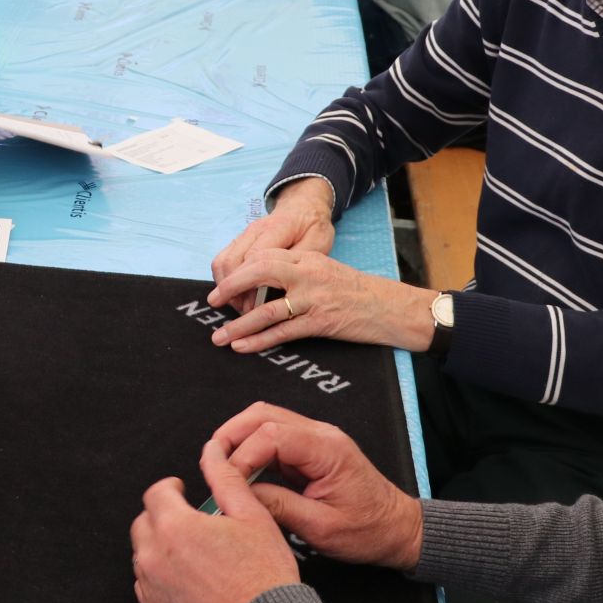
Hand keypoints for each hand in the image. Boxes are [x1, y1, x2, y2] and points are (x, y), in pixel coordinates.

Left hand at [131, 439, 299, 602]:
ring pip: (143, 552)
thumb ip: (226, 478)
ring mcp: (152, 586)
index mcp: (176, 527)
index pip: (155, 493)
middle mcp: (156, 556)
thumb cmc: (263, 576)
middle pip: (144, 522)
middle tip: (190, 521)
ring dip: (161, 545)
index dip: (171, 487)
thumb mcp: (252, 514)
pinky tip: (187, 575)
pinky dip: (159, 574)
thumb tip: (214, 453)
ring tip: (193, 550)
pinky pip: (145, 583)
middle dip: (163, 514)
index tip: (181, 490)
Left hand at [207, 249, 435, 353]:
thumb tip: (263, 284)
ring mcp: (314, 298)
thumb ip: (297, 272)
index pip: (264, 256)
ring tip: (219, 337)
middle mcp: (308, 273)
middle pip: (259, 273)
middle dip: (231, 288)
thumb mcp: (326, 271)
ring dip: (239, 325)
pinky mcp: (320, 322)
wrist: (390, 307)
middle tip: (212, 302)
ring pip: (267, 310)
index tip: (223, 285)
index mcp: (308, 257)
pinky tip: (243, 346)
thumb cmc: (358, 291)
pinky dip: (259, 341)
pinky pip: (283, 332)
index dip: (240, 270)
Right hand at [210, 179, 335, 309]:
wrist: (304, 205)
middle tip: (245, 312)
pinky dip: (225, 279)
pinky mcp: (240, 239)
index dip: (249, 288)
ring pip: (221, 261)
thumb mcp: (318, 244)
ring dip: (226, 287)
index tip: (253, 310)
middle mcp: (255, 230)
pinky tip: (239, 294)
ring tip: (241, 306)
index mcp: (277, 229)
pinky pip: (222, 259)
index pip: (253, 261)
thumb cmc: (313, 228)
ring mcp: (244, 233)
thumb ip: (298, 266)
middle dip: (232, 291)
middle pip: (230, 262)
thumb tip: (280, 293)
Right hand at [215, 403, 422, 571]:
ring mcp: (315, 438)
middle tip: (211, 466)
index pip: (271, 434)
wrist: (395, 529)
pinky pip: (272, 438)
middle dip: (231, 436)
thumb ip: (278, 507)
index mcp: (327, 450)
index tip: (228, 483)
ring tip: (221, 469)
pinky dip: (251, 450)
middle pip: (263, 414)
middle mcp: (321, 434)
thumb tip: (241, 495)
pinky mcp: (308, 450)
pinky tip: (240, 473)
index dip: (241, 455)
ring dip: (238, 440)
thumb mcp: (320, 528)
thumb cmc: (367, 531)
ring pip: (264, 420)